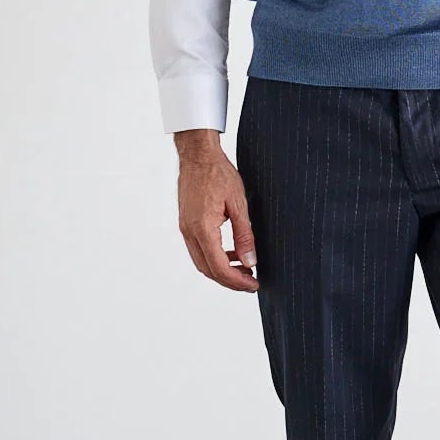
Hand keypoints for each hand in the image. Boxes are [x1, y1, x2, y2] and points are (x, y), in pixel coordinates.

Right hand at [173, 131, 258, 292]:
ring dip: (222, 270)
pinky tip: (232, 253)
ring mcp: (185, 228)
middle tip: (251, 282)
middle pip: (208, 269)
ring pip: (202, 262)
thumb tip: (250, 261)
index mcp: (202, 228)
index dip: (237, 281)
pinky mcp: (186, 223)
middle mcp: (189, 231)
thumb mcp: (239, 204)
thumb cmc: (218, 173)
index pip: (219, 267)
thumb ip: (244, 235)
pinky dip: (214, 257)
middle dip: (230, 280)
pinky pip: (198, 249)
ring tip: (244, 270)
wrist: (198, 154)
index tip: (253, 284)